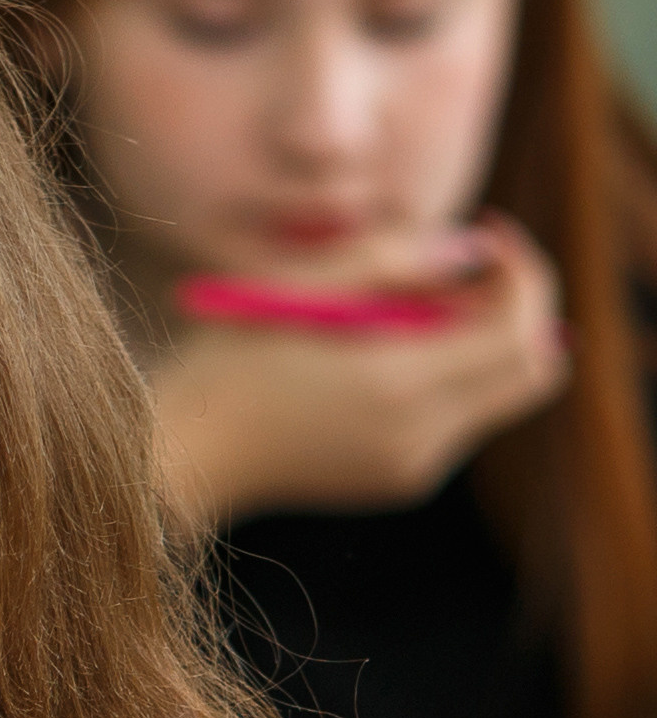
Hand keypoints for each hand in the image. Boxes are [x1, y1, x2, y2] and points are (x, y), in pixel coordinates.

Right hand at [150, 215, 566, 530]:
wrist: (183, 457)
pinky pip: (460, 420)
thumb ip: (392, 257)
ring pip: (499, 394)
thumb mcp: (301, 287)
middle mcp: (422, 436)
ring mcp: (416, 466)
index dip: (522, 272)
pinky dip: (448, 376)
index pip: (520, 329)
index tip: (487, 237)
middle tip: (467, 272)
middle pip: (533, 371)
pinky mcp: (401, 481)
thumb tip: (469, 248)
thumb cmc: (227, 362)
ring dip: (479, 342)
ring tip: (405, 312)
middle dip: (518, 309)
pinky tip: (383, 356)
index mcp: (399, 385)